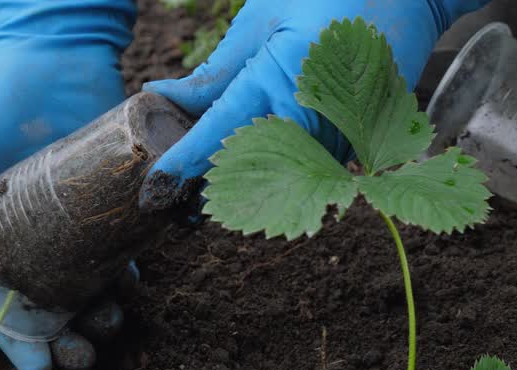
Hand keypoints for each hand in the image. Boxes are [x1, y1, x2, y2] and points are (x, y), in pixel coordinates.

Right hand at [0, 0, 137, 369]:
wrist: (53, 53)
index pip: (4, 307)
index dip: (19, 344)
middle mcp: (35, 241)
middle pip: (54, 308)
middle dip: (69, 339)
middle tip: (83, 353)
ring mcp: (74, 223)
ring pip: (92, 284)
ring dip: (104, 310)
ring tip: (112, 318)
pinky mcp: (110, 200)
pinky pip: (125, 245)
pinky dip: (133, 266)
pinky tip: (137, 278)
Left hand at [141, 0, 491, 209]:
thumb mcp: (263, 20)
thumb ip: (216, 70)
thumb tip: (164, 94)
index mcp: (278, 77)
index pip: (217, 131)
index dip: (184, 160)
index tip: (156, 184)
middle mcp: (309, 115)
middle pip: (247, 167)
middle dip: (211, 187)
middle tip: (176, 203)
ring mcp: (340, 134)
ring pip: (282, 178)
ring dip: (248, 188)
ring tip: (211, 202)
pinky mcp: (359, 142)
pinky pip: (314, 170)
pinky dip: (286, 176)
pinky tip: (262, 178)